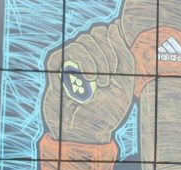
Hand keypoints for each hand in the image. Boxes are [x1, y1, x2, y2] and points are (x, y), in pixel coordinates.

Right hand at [42, 22, 134, 142]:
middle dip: (107, 59)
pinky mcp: (55, 66)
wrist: (86, 131)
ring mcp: (69, 59)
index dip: (116, 48)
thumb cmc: (107, 110)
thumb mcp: (125, 82)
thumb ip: (122, 54)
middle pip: (96, 34)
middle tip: (106, 83)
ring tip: (97, 85)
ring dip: (95, 64)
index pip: (107, 32)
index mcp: (102, 56)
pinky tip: (85, 83)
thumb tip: (113, 27)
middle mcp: (85, 54)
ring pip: (83, 42)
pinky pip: (68, 52)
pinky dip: (81, 67)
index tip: (118, 73)